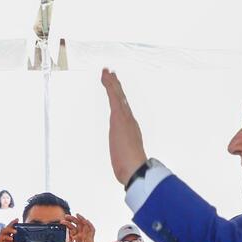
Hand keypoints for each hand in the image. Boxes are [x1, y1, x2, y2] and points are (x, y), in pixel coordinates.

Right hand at [0, 219, 25, 241]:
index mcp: (10, 241)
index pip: (14, 232)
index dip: (17, 227)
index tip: (23, 224)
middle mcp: (6, 239)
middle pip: (9, 228)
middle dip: (12, 223)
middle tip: (17, 219)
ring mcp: (1, 240)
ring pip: (4, 231)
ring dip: (9, 229)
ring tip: (15, 230)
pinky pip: (2, 237)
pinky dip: (7, 237)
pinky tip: (11, 239)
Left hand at [57, 214, 100, 241]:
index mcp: (77, 237)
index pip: (72, 228)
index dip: (68, 224)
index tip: (62, 222)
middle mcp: (82, 235)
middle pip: (78, 224)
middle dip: (72, 219)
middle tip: (66, 216)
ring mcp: (87, 236)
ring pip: (85, 225)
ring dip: (81, 219)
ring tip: (76, 214)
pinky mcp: (91, 238)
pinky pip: (92, 230)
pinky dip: (89, 224)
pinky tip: (86, 220)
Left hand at [101, 68, 147, 184]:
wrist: (135, 169)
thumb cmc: (131, 169)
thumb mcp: (126, 161)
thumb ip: (126, 160)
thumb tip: (125, 170)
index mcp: (131, 129)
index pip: (123, 111)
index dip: (119, 100)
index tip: (115, 91)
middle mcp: (130, 120)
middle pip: (122, 99)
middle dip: (115, 86)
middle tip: (110, 74)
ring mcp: (125, 117)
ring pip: (117, 95)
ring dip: (111, 82)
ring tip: (106, 72)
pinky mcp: (119, 117)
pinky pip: (113, 96)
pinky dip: (109, 85)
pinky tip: (105, 76)